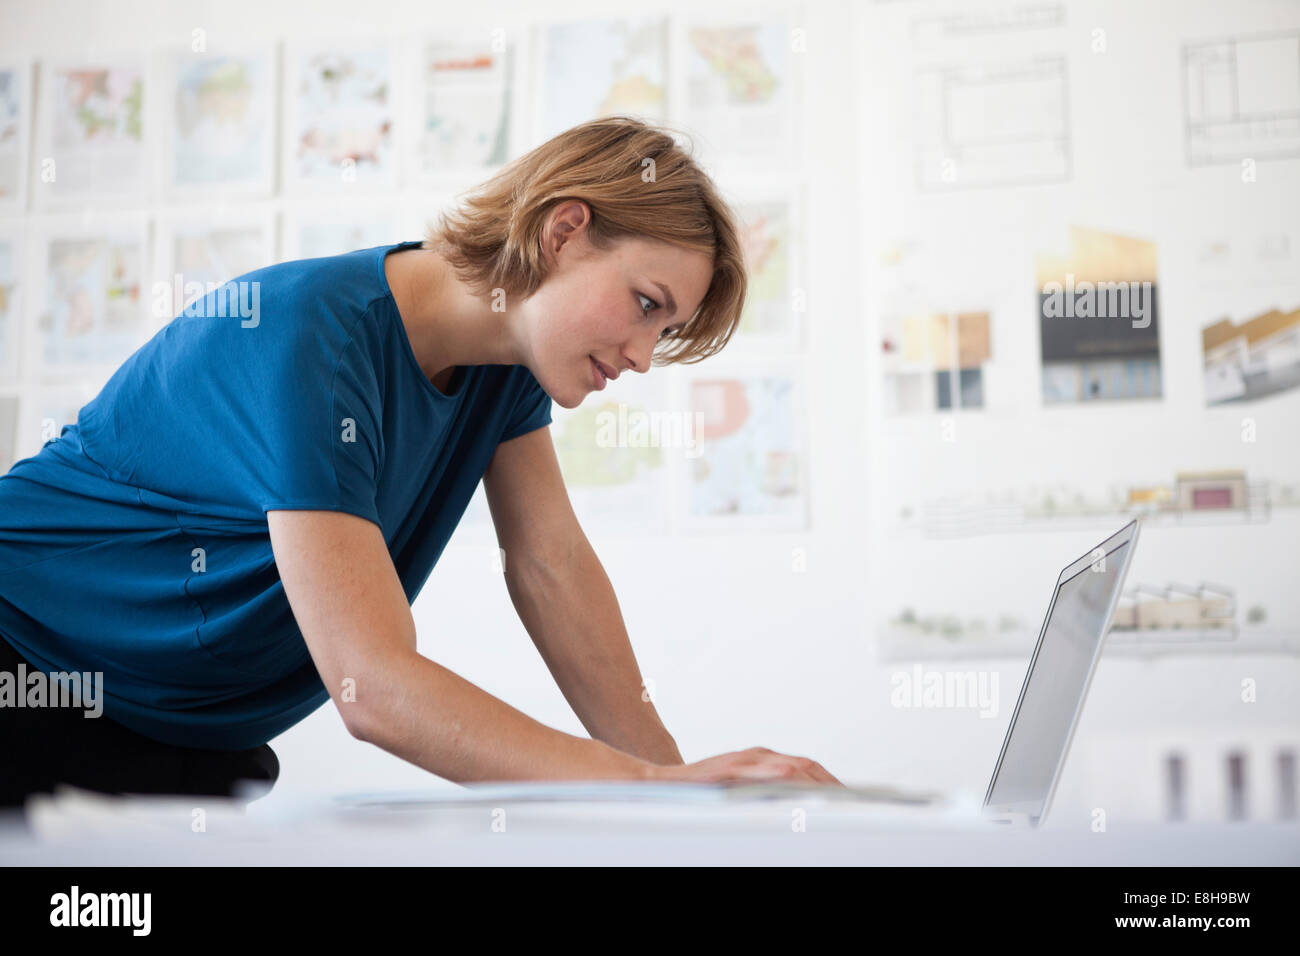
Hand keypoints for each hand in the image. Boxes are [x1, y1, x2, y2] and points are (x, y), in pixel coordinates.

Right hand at [646, 747, 844, 785]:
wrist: (659, 785)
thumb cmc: (699, 791)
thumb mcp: (738, 791)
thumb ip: (763, 794)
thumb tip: (792, 810)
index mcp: (762, 760)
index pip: (806, 766)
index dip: (829, 780)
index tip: (851, 796)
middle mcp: (758, 756)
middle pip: (806, 765)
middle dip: (831, 782)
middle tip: (854, 800)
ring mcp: (745, 761)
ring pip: (791, 767)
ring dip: (817, 782)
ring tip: (838, 798)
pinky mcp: (732, 770)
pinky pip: (765, 774)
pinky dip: (787, 780)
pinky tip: (801, 789)